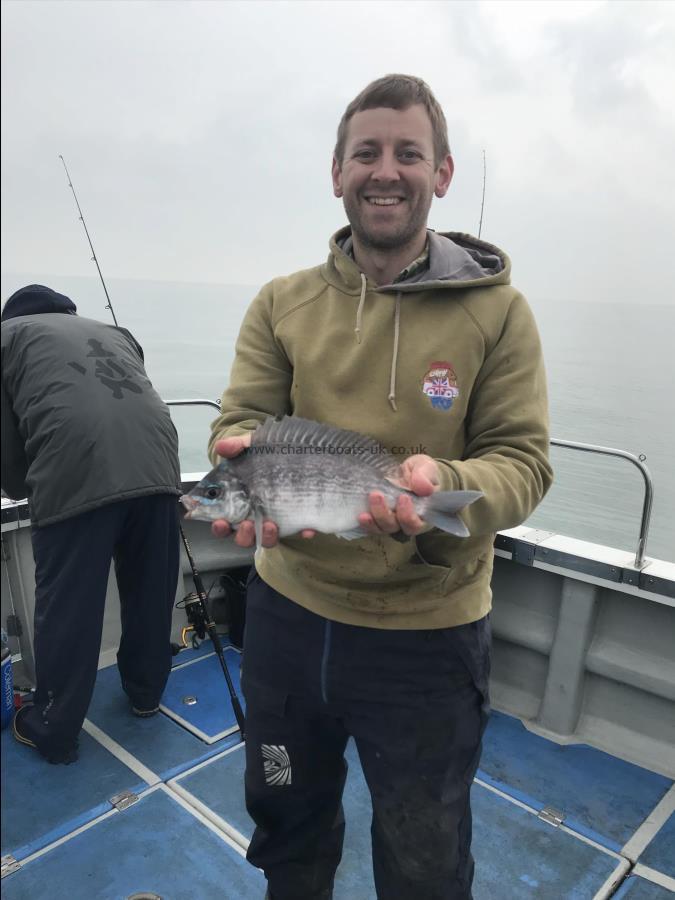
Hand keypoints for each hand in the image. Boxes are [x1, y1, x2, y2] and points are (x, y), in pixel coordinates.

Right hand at [210, 432, 314, 546]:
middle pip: (243, 537)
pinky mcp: (296, 519)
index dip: (219, 527)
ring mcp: (275, 520)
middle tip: (246, 524)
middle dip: (243, 535)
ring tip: (270, 524)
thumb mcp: (250, 447)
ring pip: (267, 539)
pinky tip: (307, 528)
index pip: (222, 523)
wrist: (293, 452)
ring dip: (267, 536)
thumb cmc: (264, 455)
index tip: (220, 522)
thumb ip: (235, 446)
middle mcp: (253, 516)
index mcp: (235, 504)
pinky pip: (299, 531)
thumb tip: (221, 446)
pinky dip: (303, 531)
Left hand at [358, 454, 439, 536]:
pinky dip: (365, 522)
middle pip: (395, 527)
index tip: (403, 497)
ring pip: (381, 528)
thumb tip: (424, 488)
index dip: (408, 516)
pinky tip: (360, 514)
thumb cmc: (421, 472)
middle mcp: (405, 522)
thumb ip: (426, 476)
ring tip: (369, 500)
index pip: (416, 524)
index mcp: (423, 514)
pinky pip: (370, 525)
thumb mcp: (426, 468)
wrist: (407, 471)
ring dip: (372, 518)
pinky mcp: (377, 517)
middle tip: (377, 495)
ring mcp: (390, 521)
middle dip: (384, 514)